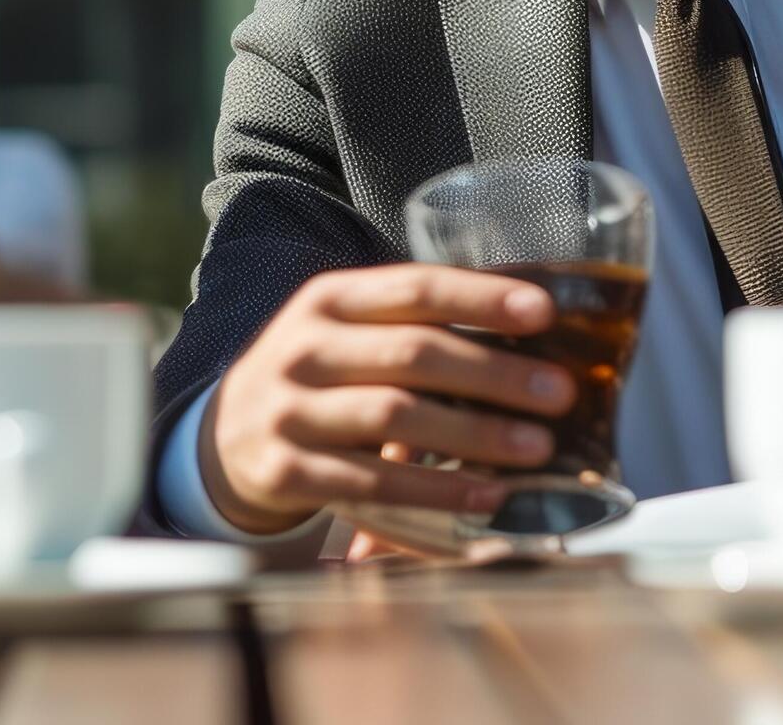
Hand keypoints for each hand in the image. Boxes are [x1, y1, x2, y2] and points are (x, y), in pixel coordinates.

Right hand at [199, 264, 572, 537]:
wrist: (223, 438)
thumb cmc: (313, 378)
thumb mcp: (342, 333)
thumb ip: (408, 325)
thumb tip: (524, 332)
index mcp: (326, 301)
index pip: (412, 288)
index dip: (480, 298)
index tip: (543, 312)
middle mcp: (304, 349)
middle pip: (412, 354)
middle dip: (494, 374)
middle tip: (559, 392)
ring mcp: (290, 411)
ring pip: (394, 417)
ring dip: (474, 434)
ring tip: (537, 446)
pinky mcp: (286, 472)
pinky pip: (372, 484)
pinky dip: (434, 491)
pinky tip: (486, 495)